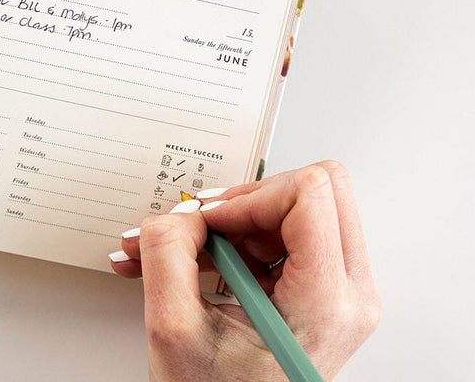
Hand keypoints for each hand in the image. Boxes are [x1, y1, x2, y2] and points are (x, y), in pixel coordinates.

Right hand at [110, 161, 380, 381]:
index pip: (310, 194)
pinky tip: (205, 263)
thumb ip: (167, 253)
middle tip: (208, 228)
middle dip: (249, 200)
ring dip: (239, 221)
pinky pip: (292, 228)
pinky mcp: (328, 288)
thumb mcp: (174, 329)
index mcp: (325, 304)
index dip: (249, 196)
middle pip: (318, 187)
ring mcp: (344, 290)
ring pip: (302, 203)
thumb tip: (180, 212)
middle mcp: (350, 293)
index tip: (210, 221)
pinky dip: (243, 237)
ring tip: (192, 253)